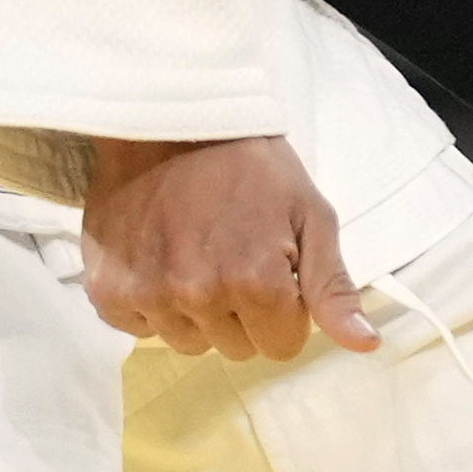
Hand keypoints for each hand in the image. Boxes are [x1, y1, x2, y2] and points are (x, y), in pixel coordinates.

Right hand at [79, 133, 375, 360]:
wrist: (172, 122)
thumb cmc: (253, 167)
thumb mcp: (312, 216)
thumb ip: (332, 289)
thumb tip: (366, 346)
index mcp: (256, 282)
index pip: (282, 346)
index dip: (284, 311)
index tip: (274, 269)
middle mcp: (199, 296)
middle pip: (236, 348)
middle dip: (243, 312)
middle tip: (234, 253)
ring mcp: (148, 296)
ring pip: (188, 342)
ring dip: (197, 311)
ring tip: (197, 253)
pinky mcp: (106, 291)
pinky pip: (139, 329)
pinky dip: (152, 304)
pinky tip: (160, 259)